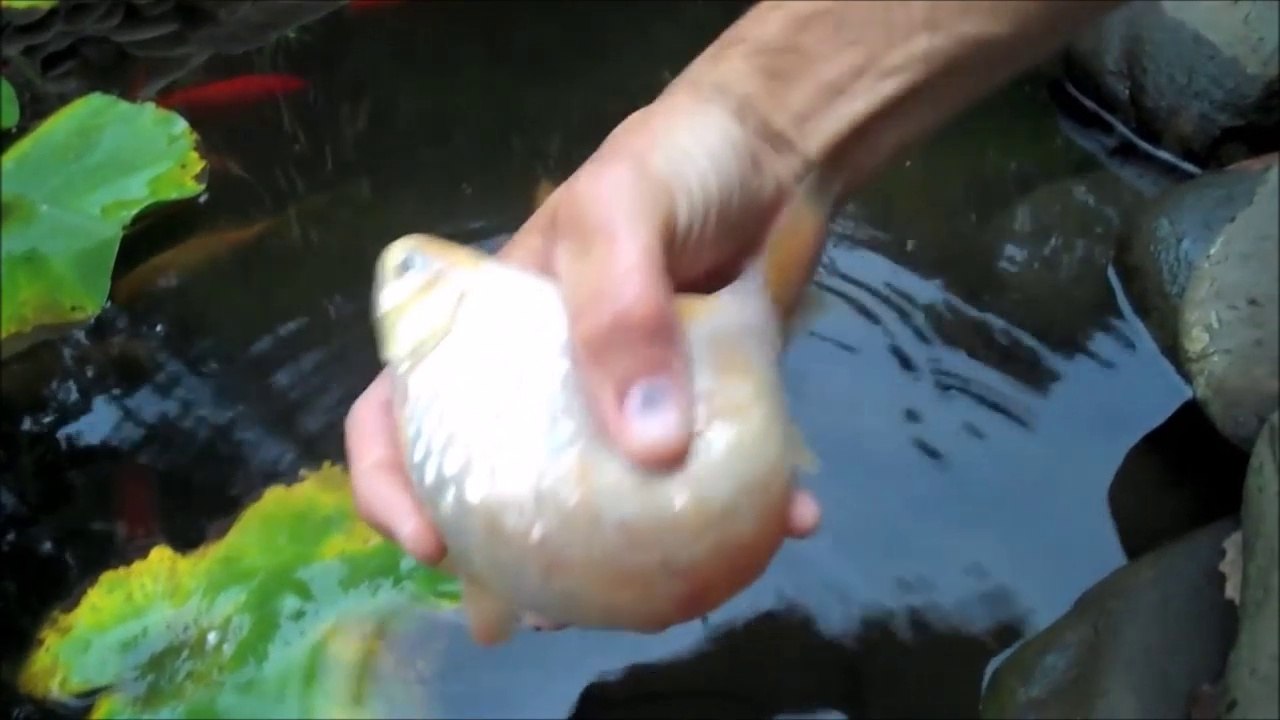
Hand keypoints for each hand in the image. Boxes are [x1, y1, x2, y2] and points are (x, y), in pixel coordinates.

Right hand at [345, 88, 821, 575]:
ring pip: (604, 501)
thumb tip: (647, 449)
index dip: (392, 482)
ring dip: (625, 560)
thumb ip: (621, 313)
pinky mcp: (700, 410)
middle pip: (499, 482)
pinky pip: (712, 476)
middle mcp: (546, 379)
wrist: (778, 152)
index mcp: (491, 329)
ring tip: (658, 599)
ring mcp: (624, 401)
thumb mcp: (621, 213)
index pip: (401, 409)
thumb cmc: (672, 163)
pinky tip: (794, 520)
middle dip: (509, 555)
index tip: (433, 544)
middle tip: (542, 609)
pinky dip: (749, 508)